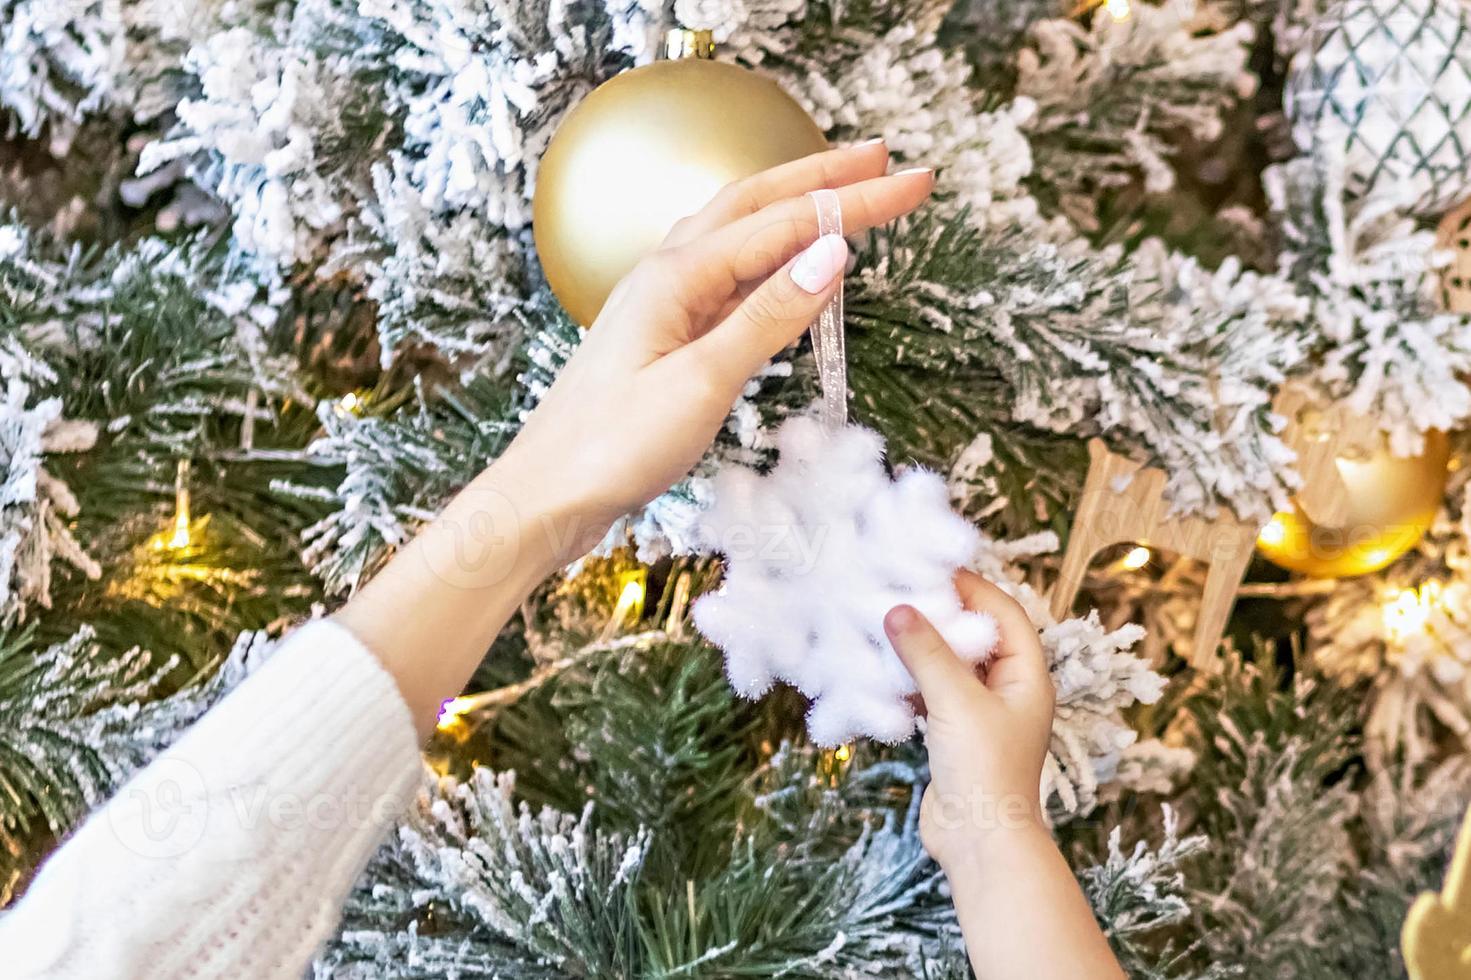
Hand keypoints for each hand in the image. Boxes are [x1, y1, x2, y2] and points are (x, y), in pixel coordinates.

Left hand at [501, 140, 934, 547]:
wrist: (547, 495)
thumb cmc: (612, 447)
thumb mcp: (702, 383)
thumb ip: (768, 317)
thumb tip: (832, 253)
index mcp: (678, 276)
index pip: (785, 223)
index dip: (855, 201)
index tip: (915, 182)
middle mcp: (668, 274)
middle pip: (756, 204)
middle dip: (824, 178)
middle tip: (885, 160)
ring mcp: (664, 303)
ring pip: (739, 234)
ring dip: (795, 209)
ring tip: (843, 193)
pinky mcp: (664, 335)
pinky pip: (727, 277)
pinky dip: (769, 257)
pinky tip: (785, 264)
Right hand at [883, 570, 1055, 870]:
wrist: (979, 842)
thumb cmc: (985, 770)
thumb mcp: (955, 702)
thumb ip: (926, 653)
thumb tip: (897, 608)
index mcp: (1027, 675)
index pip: (1002, 612)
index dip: (970, 587)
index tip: (929, 567)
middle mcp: (1008, 689)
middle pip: (973, 635)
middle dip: (938, 614)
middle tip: (899, 589)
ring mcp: (979, 712)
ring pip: (949, 664)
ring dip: (919, 647)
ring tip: (883, 622)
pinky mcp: (953, 733)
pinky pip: (931, 691)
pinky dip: (909, 678)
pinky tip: (881, 669)